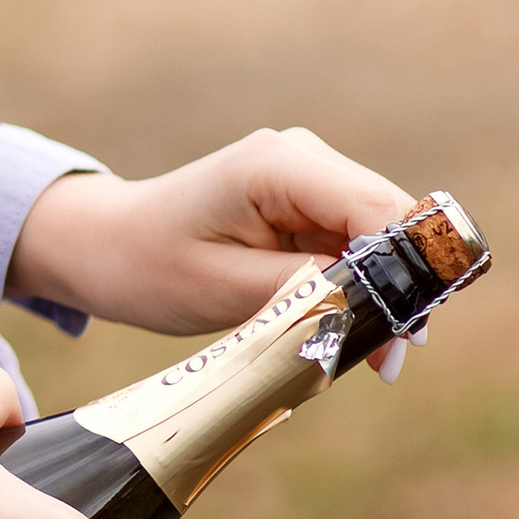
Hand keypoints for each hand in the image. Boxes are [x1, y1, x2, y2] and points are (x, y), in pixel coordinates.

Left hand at [8, 128, 414, 339]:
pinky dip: (359, 288)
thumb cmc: (152, 265)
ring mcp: (307, 175)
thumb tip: (386, 309)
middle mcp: (302, 157)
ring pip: (381, 236)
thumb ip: (310, 292)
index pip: (377, 208)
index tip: (409, 337)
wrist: (109, 247)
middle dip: (399, 288)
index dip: (407, 270)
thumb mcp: (228, 289)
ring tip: (366, 356)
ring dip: (381, 294)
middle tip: (388, 362)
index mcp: (279, 164)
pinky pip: (356, 245)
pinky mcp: (307, 202)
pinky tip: (343, 328)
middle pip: (390, 219)